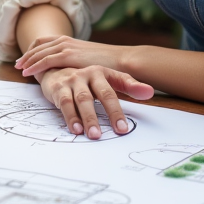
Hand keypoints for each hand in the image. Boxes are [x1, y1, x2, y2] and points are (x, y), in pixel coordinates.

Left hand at [15, 35, 125, 77]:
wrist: (120, 60)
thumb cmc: (107, 64)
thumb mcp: (87, 60)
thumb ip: (76, 62)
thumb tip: (69, 71)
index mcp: (69, 40)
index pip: (44, 41)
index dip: (33, 49)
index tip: (25, 58)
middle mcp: (65, 41)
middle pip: (38, 45)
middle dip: (26, 55)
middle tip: (18, 64)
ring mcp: (66, 47)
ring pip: (39, 52)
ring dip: (27, 60)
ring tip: (19, 69)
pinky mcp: (68, 56)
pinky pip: (45, 61)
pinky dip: (34, 66)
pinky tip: (27, 73)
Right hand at [35, 66, 153, 139]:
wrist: (53, 68)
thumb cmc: (85, 79)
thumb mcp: (106, 78)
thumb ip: (128, 85)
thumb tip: (150, 92)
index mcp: (101, 72)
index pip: (113, 92)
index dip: (118, 111)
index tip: (123, 129)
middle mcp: (87, 74)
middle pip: (101, 94)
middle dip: (110, 113)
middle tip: (117, 132)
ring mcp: (72, 80)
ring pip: (83, 100)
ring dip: (89, 118)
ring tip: (94, 135)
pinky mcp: (58, 87)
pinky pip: (65, 103)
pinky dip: (71, 117)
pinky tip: (76, 129)